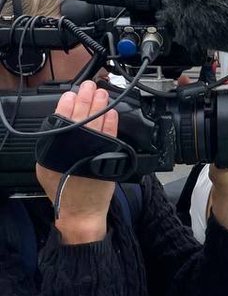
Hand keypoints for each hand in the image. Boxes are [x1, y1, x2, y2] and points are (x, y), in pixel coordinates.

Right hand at [36, 81, 116, 244]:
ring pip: (98, 121)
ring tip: (101, 93)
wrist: (81, 210)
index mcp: (57, 148)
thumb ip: (52, 144)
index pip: (62, 118)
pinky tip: (112, 112)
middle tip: (89, 85)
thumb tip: (59, 123)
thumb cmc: (64, 189)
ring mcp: (94, 150)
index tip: (72, 93)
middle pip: (81, 116)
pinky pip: (112, 134)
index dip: (68, 103)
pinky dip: (112, 121)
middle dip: (86, 98)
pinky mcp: (109, 155)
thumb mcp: (47, 166)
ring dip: (100, 105)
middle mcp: (75, 147)